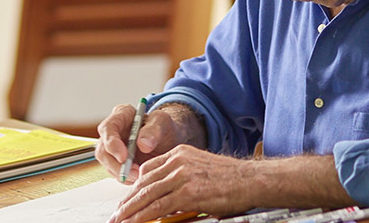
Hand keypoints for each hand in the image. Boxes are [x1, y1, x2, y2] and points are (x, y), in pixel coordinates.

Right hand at [94, 104, 183, 182]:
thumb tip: (142, 144)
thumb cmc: (165, 128)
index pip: (108, 128)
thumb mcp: (163, 123)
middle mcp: (114, 131)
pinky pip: (116, 173)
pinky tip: (139, 178)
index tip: (124, 157)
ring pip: (108, 164)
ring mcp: (113, 147)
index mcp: (122, 115)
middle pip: (103, 150)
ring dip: (122, 173)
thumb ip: (154, 130)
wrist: (171, 141)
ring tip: (140, 176)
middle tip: (134, 173)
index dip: (112, 144)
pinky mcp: (118, 162)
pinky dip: (126, 178)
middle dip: (116, 165)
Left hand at [108, 145, 256, 222]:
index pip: (148, 169)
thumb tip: (166, 198)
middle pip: (144, 182)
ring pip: (147, 195)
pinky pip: (158, 206)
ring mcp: (182, 176)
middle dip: (128, 201)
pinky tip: (135, 222)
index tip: (128, 199)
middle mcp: (178, 161)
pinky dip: (143, 216)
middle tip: (117, 214)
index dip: (135, 187)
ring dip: (130, 210)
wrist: (252, 180)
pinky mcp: (187, 192)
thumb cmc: (231, 179)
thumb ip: (181, 177)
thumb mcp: (202, 168)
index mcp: (180, 153)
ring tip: (120, 220)